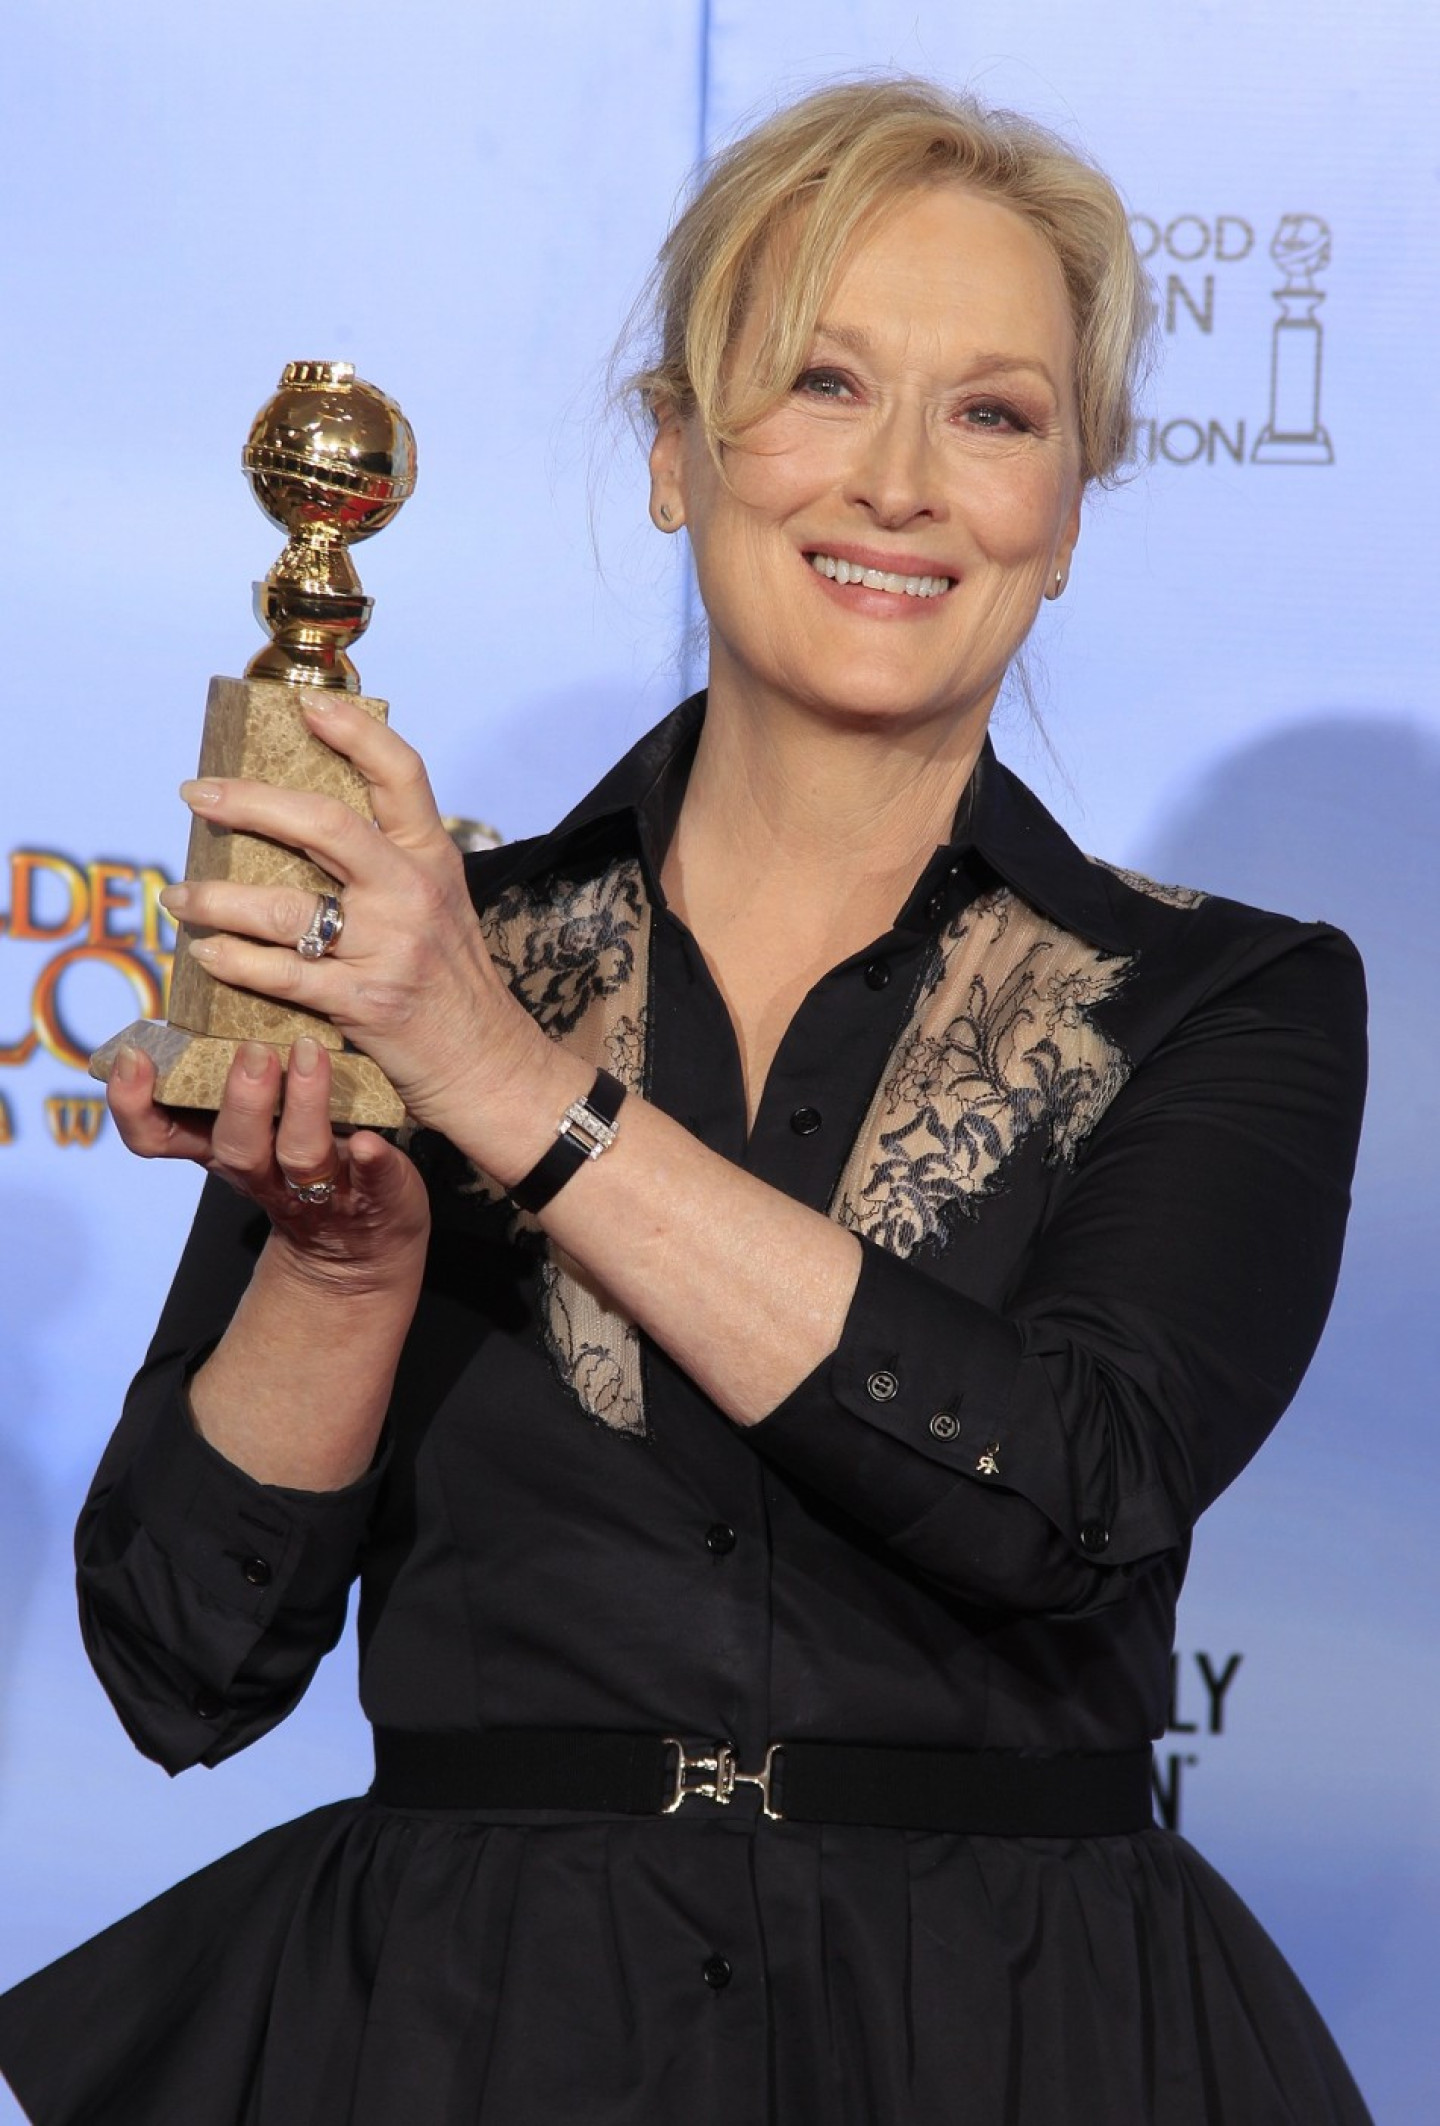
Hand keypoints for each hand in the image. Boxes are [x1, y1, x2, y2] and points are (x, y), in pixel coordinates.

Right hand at [108, 1035, 430, 1282]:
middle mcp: (262, 1172)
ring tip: (312, 1055)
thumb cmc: (296, 1155)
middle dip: (241, 1099)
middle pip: (236, 1146)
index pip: (159, 1137)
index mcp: (222, 1146)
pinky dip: (369, 1161)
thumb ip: (229, 1075)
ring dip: (304, 1106)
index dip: (135, 1105)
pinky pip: (370, 1180)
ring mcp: (317, 1188)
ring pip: (301, 1156)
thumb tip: (208, 987)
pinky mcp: (372, 1195)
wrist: (361, 1237)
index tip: (134, 1057)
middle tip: (254, 1051)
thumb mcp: (250, 1123)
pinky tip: (368, 1139)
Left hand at [156, 694, 548, 1144]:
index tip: (306, 707)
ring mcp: (390, 948)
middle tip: (196, 794)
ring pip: (285, 908)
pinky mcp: (366, 1003)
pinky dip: (234, 960)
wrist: (487, 1063)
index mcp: (432, 858)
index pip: (399, 774)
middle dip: (248, 803)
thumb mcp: (438, 904)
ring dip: (217, 899)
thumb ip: (388, 864)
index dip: (354, 732)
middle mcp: (413, 893)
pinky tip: (206, 952)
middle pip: (324, 824)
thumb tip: (299, 824)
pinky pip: (282, 974)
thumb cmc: (451, 981)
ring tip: (178, 896)